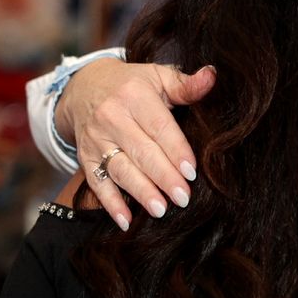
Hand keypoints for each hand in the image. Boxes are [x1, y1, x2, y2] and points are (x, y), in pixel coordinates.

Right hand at [60, 59, 215, 227]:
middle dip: (162, 177)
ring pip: (119, 168)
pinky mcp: (84, 156)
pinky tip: (125, 221)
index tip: (191, 172)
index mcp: (135, 95)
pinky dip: (110, 203)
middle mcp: (112, 116)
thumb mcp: (159, 77)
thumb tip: (213, 76)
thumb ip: (186, 84)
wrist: (85, 87)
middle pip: (141, 151)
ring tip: (160, 210)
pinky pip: (96, 182)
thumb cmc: (133, 85)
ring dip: (140, 191)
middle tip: (182, 198)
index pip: (159, 127)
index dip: (176, 150)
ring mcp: (96, 138)